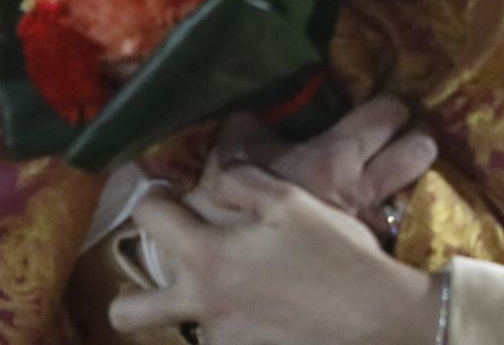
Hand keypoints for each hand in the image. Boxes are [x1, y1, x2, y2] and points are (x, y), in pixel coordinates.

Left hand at [108, 167, 439, 344]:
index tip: (171, 196)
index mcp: (208, 256)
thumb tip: (212, 175)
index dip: (156, 198)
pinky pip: (217, 339)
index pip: (148, 217)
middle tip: (171, 271)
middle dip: (131, 291)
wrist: (377, 319)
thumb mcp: (293, 202)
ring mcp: (219, 339)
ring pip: (175, 327)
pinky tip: (264, 309)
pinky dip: (231, 324)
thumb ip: (243, 180)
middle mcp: (201, 304)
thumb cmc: (337, 254)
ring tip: (229, 290)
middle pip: (126, 311)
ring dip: (190, 308)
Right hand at [194, 96, 437, 240]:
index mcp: (334, 157)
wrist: (230, 270)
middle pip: (421, 149)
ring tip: (396, 176)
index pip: (388, 112)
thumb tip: (250, 110)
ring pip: (418, 191)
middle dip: (417, 138)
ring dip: (411, 181)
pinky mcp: (371, 258)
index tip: (384, 109)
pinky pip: (396, 231)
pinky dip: (393, 221)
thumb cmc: (230, 210)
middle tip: (404, 136)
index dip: (390, 106)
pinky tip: (375, 223)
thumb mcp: (234, 157)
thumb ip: (251, 128)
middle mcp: (363, 190)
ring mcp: (371, 227)